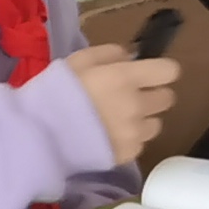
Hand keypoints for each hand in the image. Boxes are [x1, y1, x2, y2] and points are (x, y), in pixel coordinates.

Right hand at [62, 44, 182, 164]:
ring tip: (119, 120)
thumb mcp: (78, 60)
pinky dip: (130, 139)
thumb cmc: (56, 91)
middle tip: (129, 97)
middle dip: (152, 94)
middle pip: (167, 98)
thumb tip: (130, 57)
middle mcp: (137, 104)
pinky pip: (141, 143)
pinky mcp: (129, 154)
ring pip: (156, 123)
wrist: (40, 135)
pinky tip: (109, 136)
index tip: (147, 74)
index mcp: (126, 77)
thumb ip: (109, 54)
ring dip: (143, 119)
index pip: (169, 71)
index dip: (159, 71)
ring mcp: (135, 132)